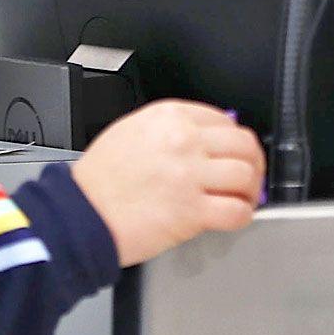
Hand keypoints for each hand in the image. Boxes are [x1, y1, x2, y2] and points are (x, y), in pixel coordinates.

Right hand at [69, 99, 264, 266]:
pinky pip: (237, 211)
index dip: (235, 140)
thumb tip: (204, 138)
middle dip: (253, 162)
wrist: (80, 215)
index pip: (224, 120)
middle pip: (243, 145)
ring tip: (242, 199)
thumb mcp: (131, 132)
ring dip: (250, 190)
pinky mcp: (192, 212)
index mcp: (169, 117)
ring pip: (246, 175)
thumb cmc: (99, 181)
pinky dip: (242, 216)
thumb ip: (169, 130)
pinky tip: (234, 217)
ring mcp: (189, 176)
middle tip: (250, 177)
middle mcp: (184, 141)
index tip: (235, 153)